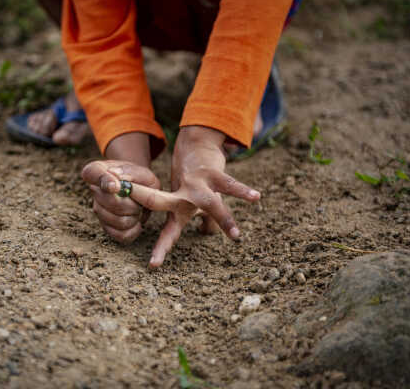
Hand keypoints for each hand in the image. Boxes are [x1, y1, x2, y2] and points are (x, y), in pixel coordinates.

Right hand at [81, 160, 160, 242]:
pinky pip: (122, 234)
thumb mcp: (142, 172)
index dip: (104, 181)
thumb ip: (130, 173)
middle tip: (139, 199)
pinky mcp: (106, 227)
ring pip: (119, 221)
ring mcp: (99, 210)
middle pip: (112, 202)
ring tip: (138, 208)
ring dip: (135, 216)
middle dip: (132, 203)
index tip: (116, 186)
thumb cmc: (140, 180)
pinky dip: (134, 229)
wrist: (141, 191)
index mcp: (98, 171)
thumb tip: (115, 178)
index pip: (91, 173)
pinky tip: (136, 220)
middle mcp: (95, 191)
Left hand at [127, 126, 260, 267]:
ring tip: (236, 236)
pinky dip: (243, 191)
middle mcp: (182, 199)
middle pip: (173, 222)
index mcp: (177, 209)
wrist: (195, 144)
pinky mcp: (212, 173)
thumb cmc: (194, 179)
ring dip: (224, 219)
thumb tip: (208, 233)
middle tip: (157, 261)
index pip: (168, 233)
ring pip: (210, 204)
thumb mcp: (193, 200)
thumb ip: (202, 219)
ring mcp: (196, 186)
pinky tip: (256, 197)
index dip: (161, 249)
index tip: (153, 266)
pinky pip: (229, 184)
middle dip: (166, 242)